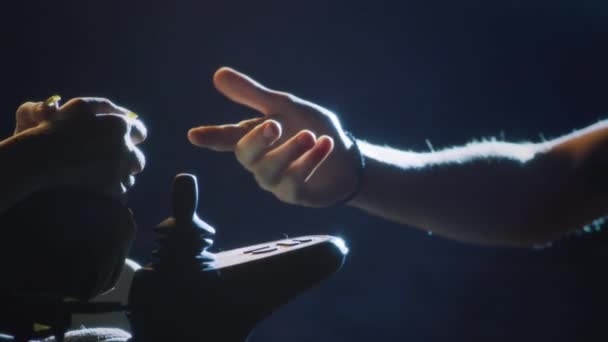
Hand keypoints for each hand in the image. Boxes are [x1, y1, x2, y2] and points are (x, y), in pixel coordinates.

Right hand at [14, 97, 146, 201]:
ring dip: (119, 176)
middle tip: (109, 160)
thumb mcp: (81, 106)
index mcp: (121, 126)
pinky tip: (97, 186)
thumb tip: (130, 115)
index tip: (118, 139)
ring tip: (99, 174)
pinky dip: (112, 191)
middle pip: (139, 159)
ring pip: (130, 177)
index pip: (141, 132)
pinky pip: (122, 193)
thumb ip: (107, 107)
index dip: (130, 136)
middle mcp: (126, 149)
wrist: (40, 157)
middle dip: (127, 159)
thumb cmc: (57, 127)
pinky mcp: (112, 190)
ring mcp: (120, 171)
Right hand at [188, 67, 357, 206]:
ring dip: (291, 150)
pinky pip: (295, 181)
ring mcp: (275, 181)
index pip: (227, 137)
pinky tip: (325, 144)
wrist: (347, 157)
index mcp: (254, 137)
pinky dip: (310, 161)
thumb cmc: (313, 128)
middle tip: (274, 124)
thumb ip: (253, 94)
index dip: (211, 137)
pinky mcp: (294, 195)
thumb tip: (218, 74)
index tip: (194, 135)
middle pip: (246, 154)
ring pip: (270, 169)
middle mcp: (260, 161)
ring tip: (311, 135)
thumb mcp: (285, 107)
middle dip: (258, 139)